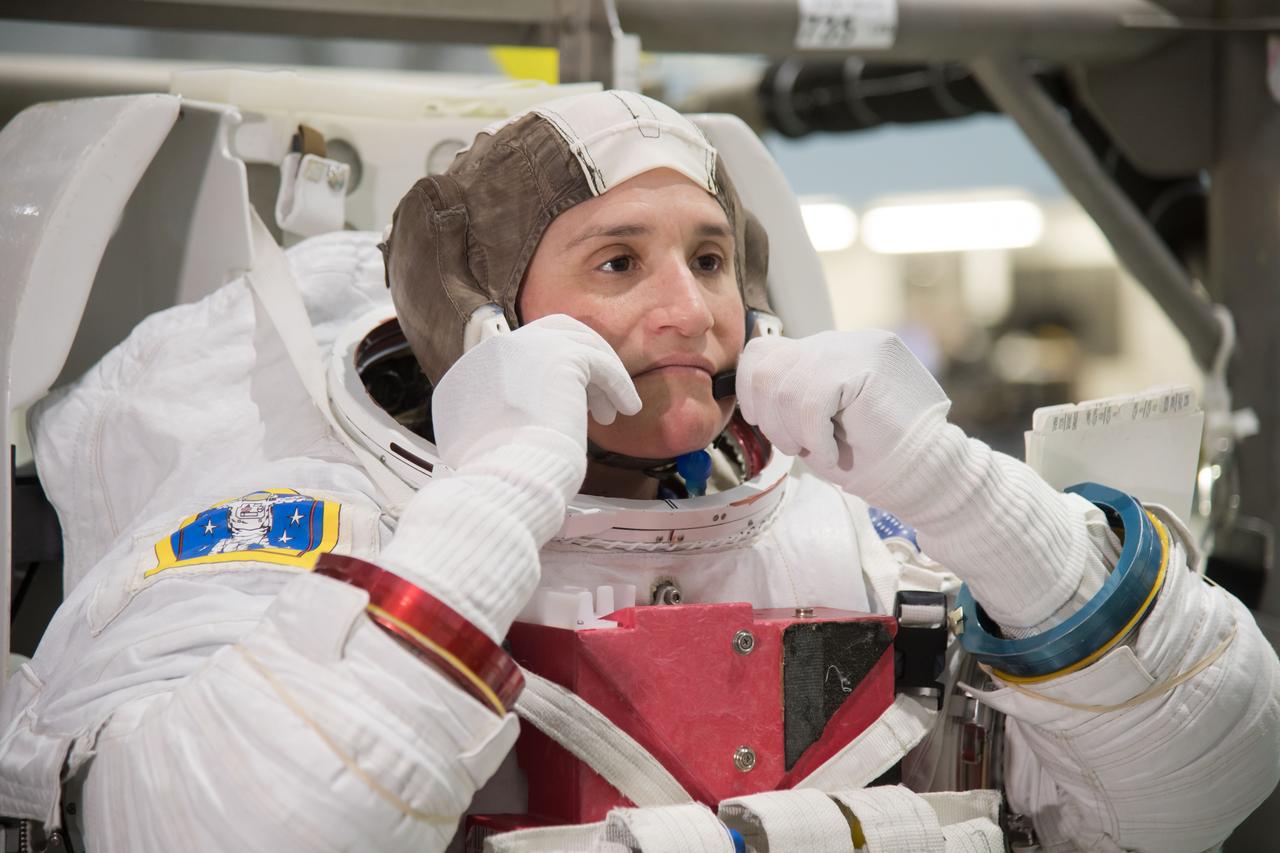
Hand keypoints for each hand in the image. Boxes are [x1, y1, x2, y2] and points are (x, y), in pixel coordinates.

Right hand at [431, 314, 641, 473]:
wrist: (503, 474)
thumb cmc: (496, 472)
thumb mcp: (477, 436)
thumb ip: (492, 413)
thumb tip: (517, 417)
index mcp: (475, 366)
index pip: (523, 352)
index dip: (550, 372)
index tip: (566, 400)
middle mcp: (499, 347)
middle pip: (552, 332)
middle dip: (578, 359)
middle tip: (592, 393)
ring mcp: (529, 346)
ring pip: (580, 344)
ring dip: (600, 375)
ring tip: (609, 412)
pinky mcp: (562, 356)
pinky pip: (601, 364)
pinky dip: (618, 384)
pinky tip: (629, 407)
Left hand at [736, 330, 948, 486]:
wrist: (928, 474)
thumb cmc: (871, 457)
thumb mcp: (817, 421)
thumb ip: (791, 397)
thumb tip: (749, 394)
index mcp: (828, 351)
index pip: (766, 351)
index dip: (752, 391)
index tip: (767, 425)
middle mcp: (841, 340)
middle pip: (766, 364)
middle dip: (768, 417)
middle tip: (795, 446)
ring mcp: (857, 346)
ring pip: (784, 385)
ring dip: (791, 431)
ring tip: (818, 450)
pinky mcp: (868, 363)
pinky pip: (811, 400)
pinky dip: (815, 436)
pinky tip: (833, 452)